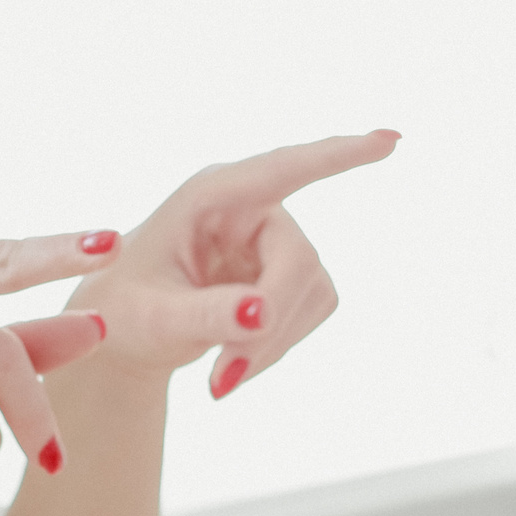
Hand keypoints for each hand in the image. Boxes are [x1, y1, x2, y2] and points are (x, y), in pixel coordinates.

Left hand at [78, 130, 400, 396]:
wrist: (124, 335)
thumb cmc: (123, 311)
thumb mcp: (152, 317)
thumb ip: (203, 313)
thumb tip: (261, 312)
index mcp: (210, 196)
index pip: (282, 169)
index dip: (338, 155)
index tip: (391, 140)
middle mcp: (251, 208)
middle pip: (298, 259)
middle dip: (271, 322)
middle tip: (226, 376)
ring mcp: (275, 241)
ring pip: (311, 292)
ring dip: (271, 344)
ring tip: (220, 372)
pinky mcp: (290, 275)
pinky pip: (312, 313)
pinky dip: (277, 348)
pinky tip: (238, 359)